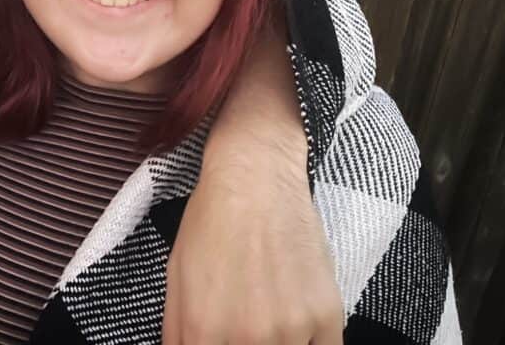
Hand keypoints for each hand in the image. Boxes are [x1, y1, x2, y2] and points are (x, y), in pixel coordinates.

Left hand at [161, 7, 342, 343]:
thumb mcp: (176, 282)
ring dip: (276, 344)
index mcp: (202, 331)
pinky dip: (307, 343)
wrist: (255, 176)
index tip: (217, 339)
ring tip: (265, 314)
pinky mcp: (328, 318)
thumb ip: (180, 335)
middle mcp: (248, 337)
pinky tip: (291, 319)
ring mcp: (291, 330)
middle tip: (243, 326)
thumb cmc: (210, 224)